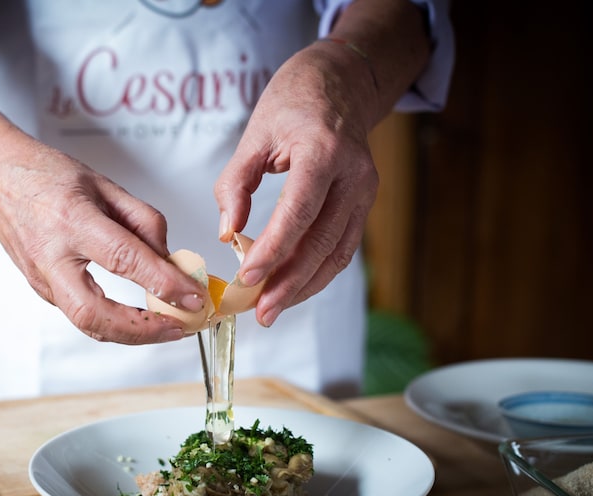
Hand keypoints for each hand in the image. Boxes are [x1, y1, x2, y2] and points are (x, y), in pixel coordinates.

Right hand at [0, 140, 208, 342]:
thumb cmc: (46, 176)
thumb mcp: (104, 184)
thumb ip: (143, 221)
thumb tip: (170, 258)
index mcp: (72, 220)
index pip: (125, 259)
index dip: (164, 283)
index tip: (194, 296)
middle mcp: (52, 256)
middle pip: (94, 313)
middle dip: (142, 329)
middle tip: (179, 327)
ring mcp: (42, 279)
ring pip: (87, 324)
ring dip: (132, 334)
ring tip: (168, 328)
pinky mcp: (42, 291)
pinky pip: (82, 316)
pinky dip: (115, 324)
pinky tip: (141, 318)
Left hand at [215, 42, 379, 326]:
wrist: (339, 86)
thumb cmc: (292, 106)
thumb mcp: (253, 136)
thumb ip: (236, 185)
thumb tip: (228, 234)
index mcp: (323, 151)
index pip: (299, 212)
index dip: (274, 250)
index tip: (248, 278)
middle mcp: (353, 175)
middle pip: (323, 242)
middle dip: (290, 283)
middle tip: (260, 312)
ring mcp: (365, 192)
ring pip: (338, 253)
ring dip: (305, 287)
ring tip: (272, 309)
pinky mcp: (365, 205)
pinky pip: (342, 248)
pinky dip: (317, 273)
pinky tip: (292, 288)